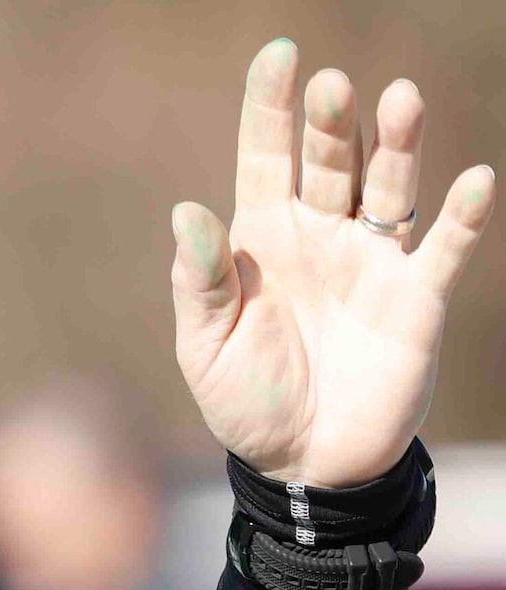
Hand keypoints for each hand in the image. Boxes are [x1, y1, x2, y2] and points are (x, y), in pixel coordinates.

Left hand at [171, 42, 490, 488]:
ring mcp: (373, 260)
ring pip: (390, 185)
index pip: (266, 156)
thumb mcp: (206, 347)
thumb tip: (187, 212)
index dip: (271, 107)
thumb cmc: (246, 400)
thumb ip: (198, 283)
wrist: (303, 463)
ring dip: (397, 144)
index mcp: (261, 238)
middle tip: (330, 86)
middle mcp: (322, 233)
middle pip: (331, 160)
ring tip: (400, 99)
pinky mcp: (417, 296)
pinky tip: (474, 181)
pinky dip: (464, 215)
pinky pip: (446, 246)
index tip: (279, 55)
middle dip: (331, 122)